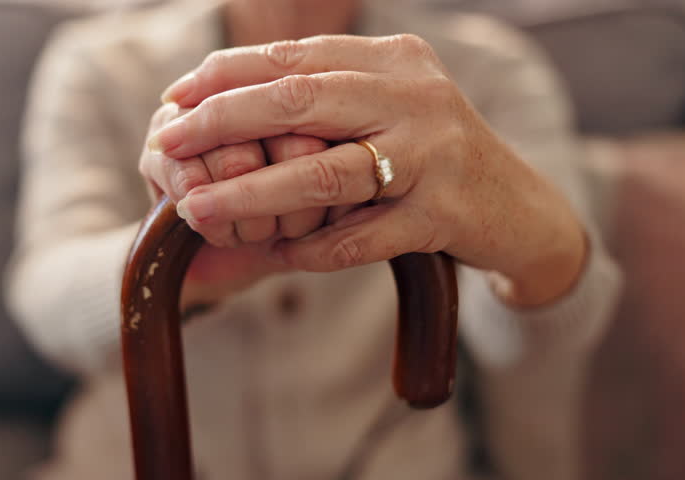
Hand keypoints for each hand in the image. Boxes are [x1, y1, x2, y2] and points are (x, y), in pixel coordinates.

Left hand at [149, 35, 586, 306]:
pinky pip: (359, 238)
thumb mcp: (389, 106)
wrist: (518, 208)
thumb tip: (227, 96)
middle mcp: (415, 98)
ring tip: (195, 210)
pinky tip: (273, 256)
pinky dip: (310, 250)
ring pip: (323, 174)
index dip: (227, 75)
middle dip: (222, 121)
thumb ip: (327, 95)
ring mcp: (433, 156)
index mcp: (393, 61)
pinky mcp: (443, 215)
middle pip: (299, 102)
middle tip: (166, 139)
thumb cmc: (433, 156)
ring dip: (250, 195)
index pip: (294, 57)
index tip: (177, 96)